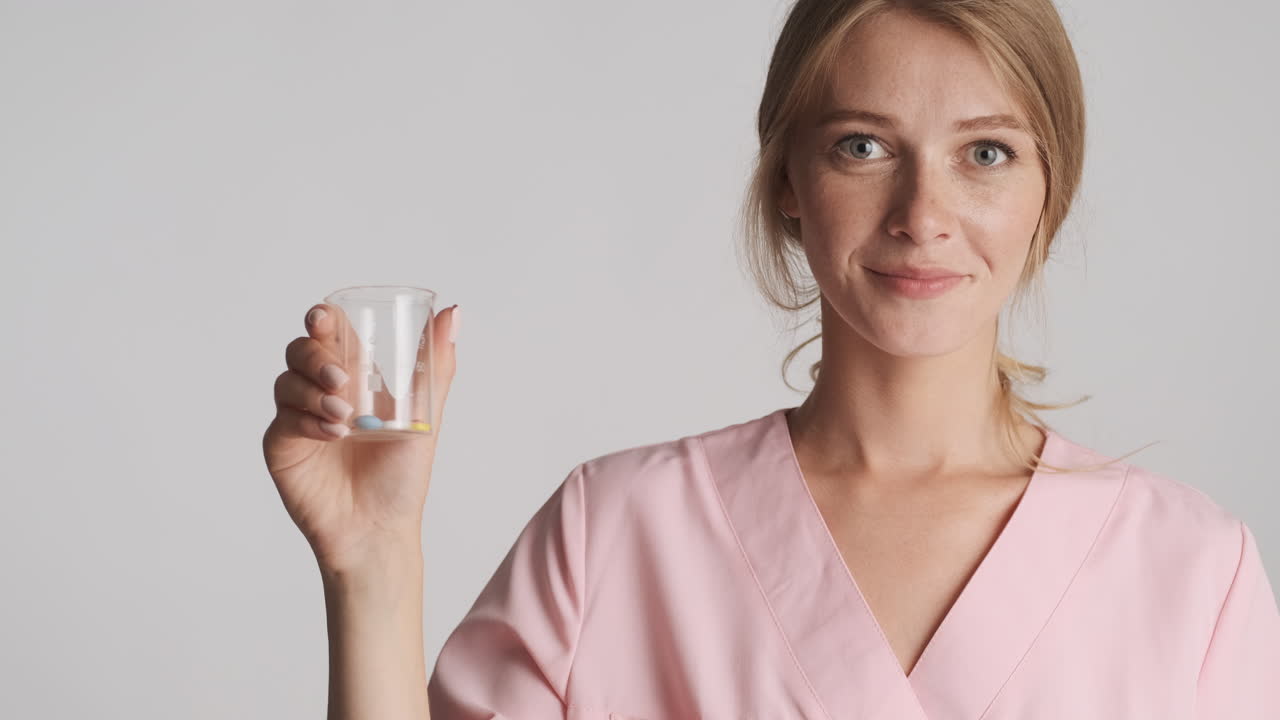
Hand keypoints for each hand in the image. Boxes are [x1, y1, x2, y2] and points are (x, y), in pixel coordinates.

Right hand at [262, 301, 460, 573]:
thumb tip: (451, 312)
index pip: (330, 332)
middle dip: (316, 357)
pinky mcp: (282, 444)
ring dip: (314, 391)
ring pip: (287, 380)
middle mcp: (322, 391)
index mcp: (355, 376)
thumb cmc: (401, 476)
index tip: (323, 317)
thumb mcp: (426, 416)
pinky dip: (307, 421)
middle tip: (341, 380)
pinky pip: (284, 419)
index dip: (322, 317)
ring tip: (344, 416)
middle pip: (301, 350)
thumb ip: (436, 365)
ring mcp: (298, 416)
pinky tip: (333, 436)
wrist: (380, 528)